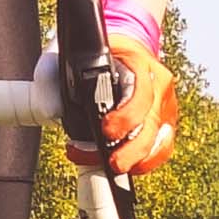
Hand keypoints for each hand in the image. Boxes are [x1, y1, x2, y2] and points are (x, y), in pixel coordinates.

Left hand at [76, 0, 180, 176]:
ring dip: (138, 160)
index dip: (126, 115)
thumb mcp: (81, 53)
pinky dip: (146, 161)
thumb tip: (52, 107)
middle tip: (113, 162)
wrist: (129, 49)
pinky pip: (162, 148)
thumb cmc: (104, 53)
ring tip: (114, 169)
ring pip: (161, 140)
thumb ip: (63, 74)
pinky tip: (127, 166)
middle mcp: (159, 85)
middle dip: (132, 149)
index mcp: (140, 64)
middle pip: (153, 123)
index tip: (105, 130)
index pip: (141, 92)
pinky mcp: (166, 122)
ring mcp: (166, 105)